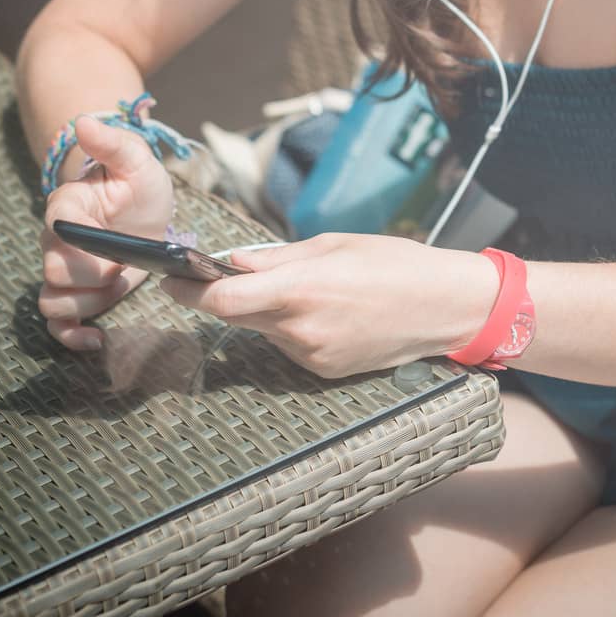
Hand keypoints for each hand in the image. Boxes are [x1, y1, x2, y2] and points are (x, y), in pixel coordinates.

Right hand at [39, 113, 174, 351]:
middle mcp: (55, 241)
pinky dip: (72, 336)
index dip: (89, 247)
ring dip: (89, 304)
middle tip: (123, 266)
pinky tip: (96, 339)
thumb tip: (85, 121)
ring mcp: (64, 271)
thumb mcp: (138, 161)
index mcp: (66, 207)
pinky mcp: (77, 295)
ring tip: (119, 285)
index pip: (58, 233)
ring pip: (54, 301)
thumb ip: (114, 144)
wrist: (146, 212)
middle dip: (93, 278)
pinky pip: (58, 323)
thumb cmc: (139, 184)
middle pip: (53, 273)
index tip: (117, 246)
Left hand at [157, 231, 500, 378]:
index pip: (223, 299)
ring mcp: (311, 356)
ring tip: (309, 288)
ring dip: (266, 310)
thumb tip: (233, 261)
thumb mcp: (334, 244)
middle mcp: (300, 329)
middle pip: (236, 316)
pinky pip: (289, 345)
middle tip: (224, 273)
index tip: (171, 279)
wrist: (444, 307)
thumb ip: (277, 258)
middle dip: (225, 295)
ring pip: (264, 330)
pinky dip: (292, 327)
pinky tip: (328, 312)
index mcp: (301, 287)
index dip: (189, 291)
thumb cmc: (394, 263)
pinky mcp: (323, 371)